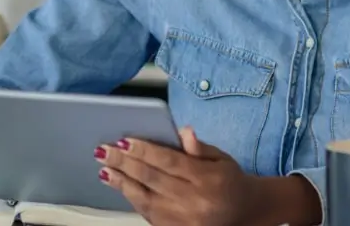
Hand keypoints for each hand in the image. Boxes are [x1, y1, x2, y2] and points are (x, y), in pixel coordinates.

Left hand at [94, 126, 259, 225]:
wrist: (245, 213)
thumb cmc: (229, 180)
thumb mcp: (221, 158)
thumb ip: (200, 147)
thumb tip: (183, 131)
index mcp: (208, 179)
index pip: (169, 162)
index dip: (144, 150)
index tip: (123, 140)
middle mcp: (195, 201)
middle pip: (153, 179)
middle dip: (125, 163)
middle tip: (104, 151)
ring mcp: (184, 220)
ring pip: (146, 199)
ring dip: (122, 183)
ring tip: (105, 169)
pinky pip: (149, 214)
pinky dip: (133, 198)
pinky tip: (121, 186)